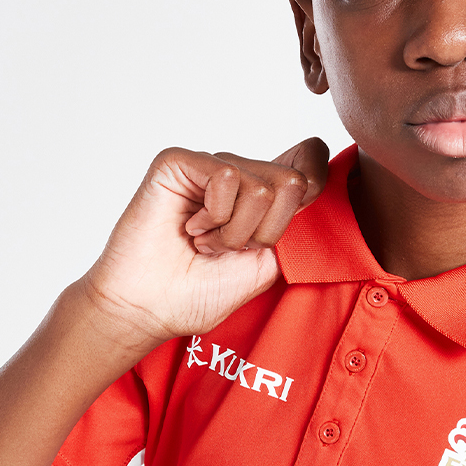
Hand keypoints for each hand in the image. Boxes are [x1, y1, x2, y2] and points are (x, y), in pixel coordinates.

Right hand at [81, 137, 328, 348]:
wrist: (150, 309)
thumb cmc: (199, 292)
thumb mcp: (268, 263)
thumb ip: (296, 224)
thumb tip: (310, 182)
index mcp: (263, 195)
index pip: (312, 157)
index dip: (316, 180)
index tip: (288, 222)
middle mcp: (240, 174)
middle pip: (294, 183)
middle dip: (265, 233)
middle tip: (229, 248)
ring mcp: (210, 166)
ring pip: (261, 187)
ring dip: (234, 232)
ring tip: (205, 242)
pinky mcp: (180, 162)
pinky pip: (227, 175)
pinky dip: (214, 216)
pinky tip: (190, 227)